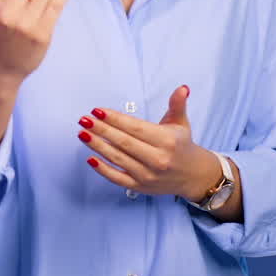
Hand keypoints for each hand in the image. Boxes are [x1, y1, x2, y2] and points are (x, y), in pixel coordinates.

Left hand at [78, 85, 218, 199]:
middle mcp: (158, 159)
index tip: (98, 111)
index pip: (135, 128)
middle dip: (102, 130)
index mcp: (167, 140)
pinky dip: (103, 169)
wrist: (193, 176)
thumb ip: (177, 104)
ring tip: (83, 134)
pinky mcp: (140, 187)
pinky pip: (117, 178)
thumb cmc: (181, 145)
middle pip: (124, 142)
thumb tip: (182, 87)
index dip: (115, 119)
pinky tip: (90, 158)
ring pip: (118, 159)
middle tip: (84, 120)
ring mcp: (148, 175)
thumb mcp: (181, 123)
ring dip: (98, 146)